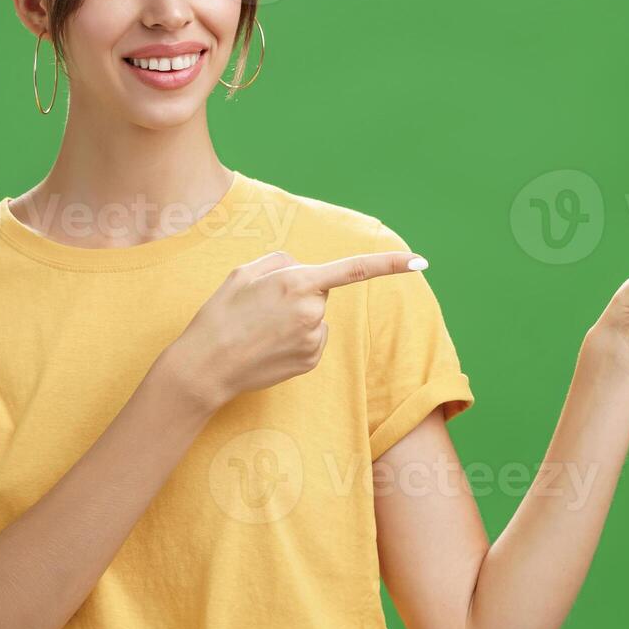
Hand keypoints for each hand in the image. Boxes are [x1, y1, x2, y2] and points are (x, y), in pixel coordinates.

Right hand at [157, 250, 427, 408]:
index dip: (390, 265)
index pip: (353, 269)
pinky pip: (312, 339)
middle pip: (321, 292)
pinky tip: (270, 346)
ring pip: (317, 317)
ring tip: (262, 329)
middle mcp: (312, 311)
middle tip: (263, 306)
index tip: (421, 262)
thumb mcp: (243, 272)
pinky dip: (296, 340)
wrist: (206, 366)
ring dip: (298, 318)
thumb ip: (280, 261)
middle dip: (301, 293)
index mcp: (297, 282)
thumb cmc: (220, 314)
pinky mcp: (311, 360)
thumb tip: (302, 269)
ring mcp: (314, 339)